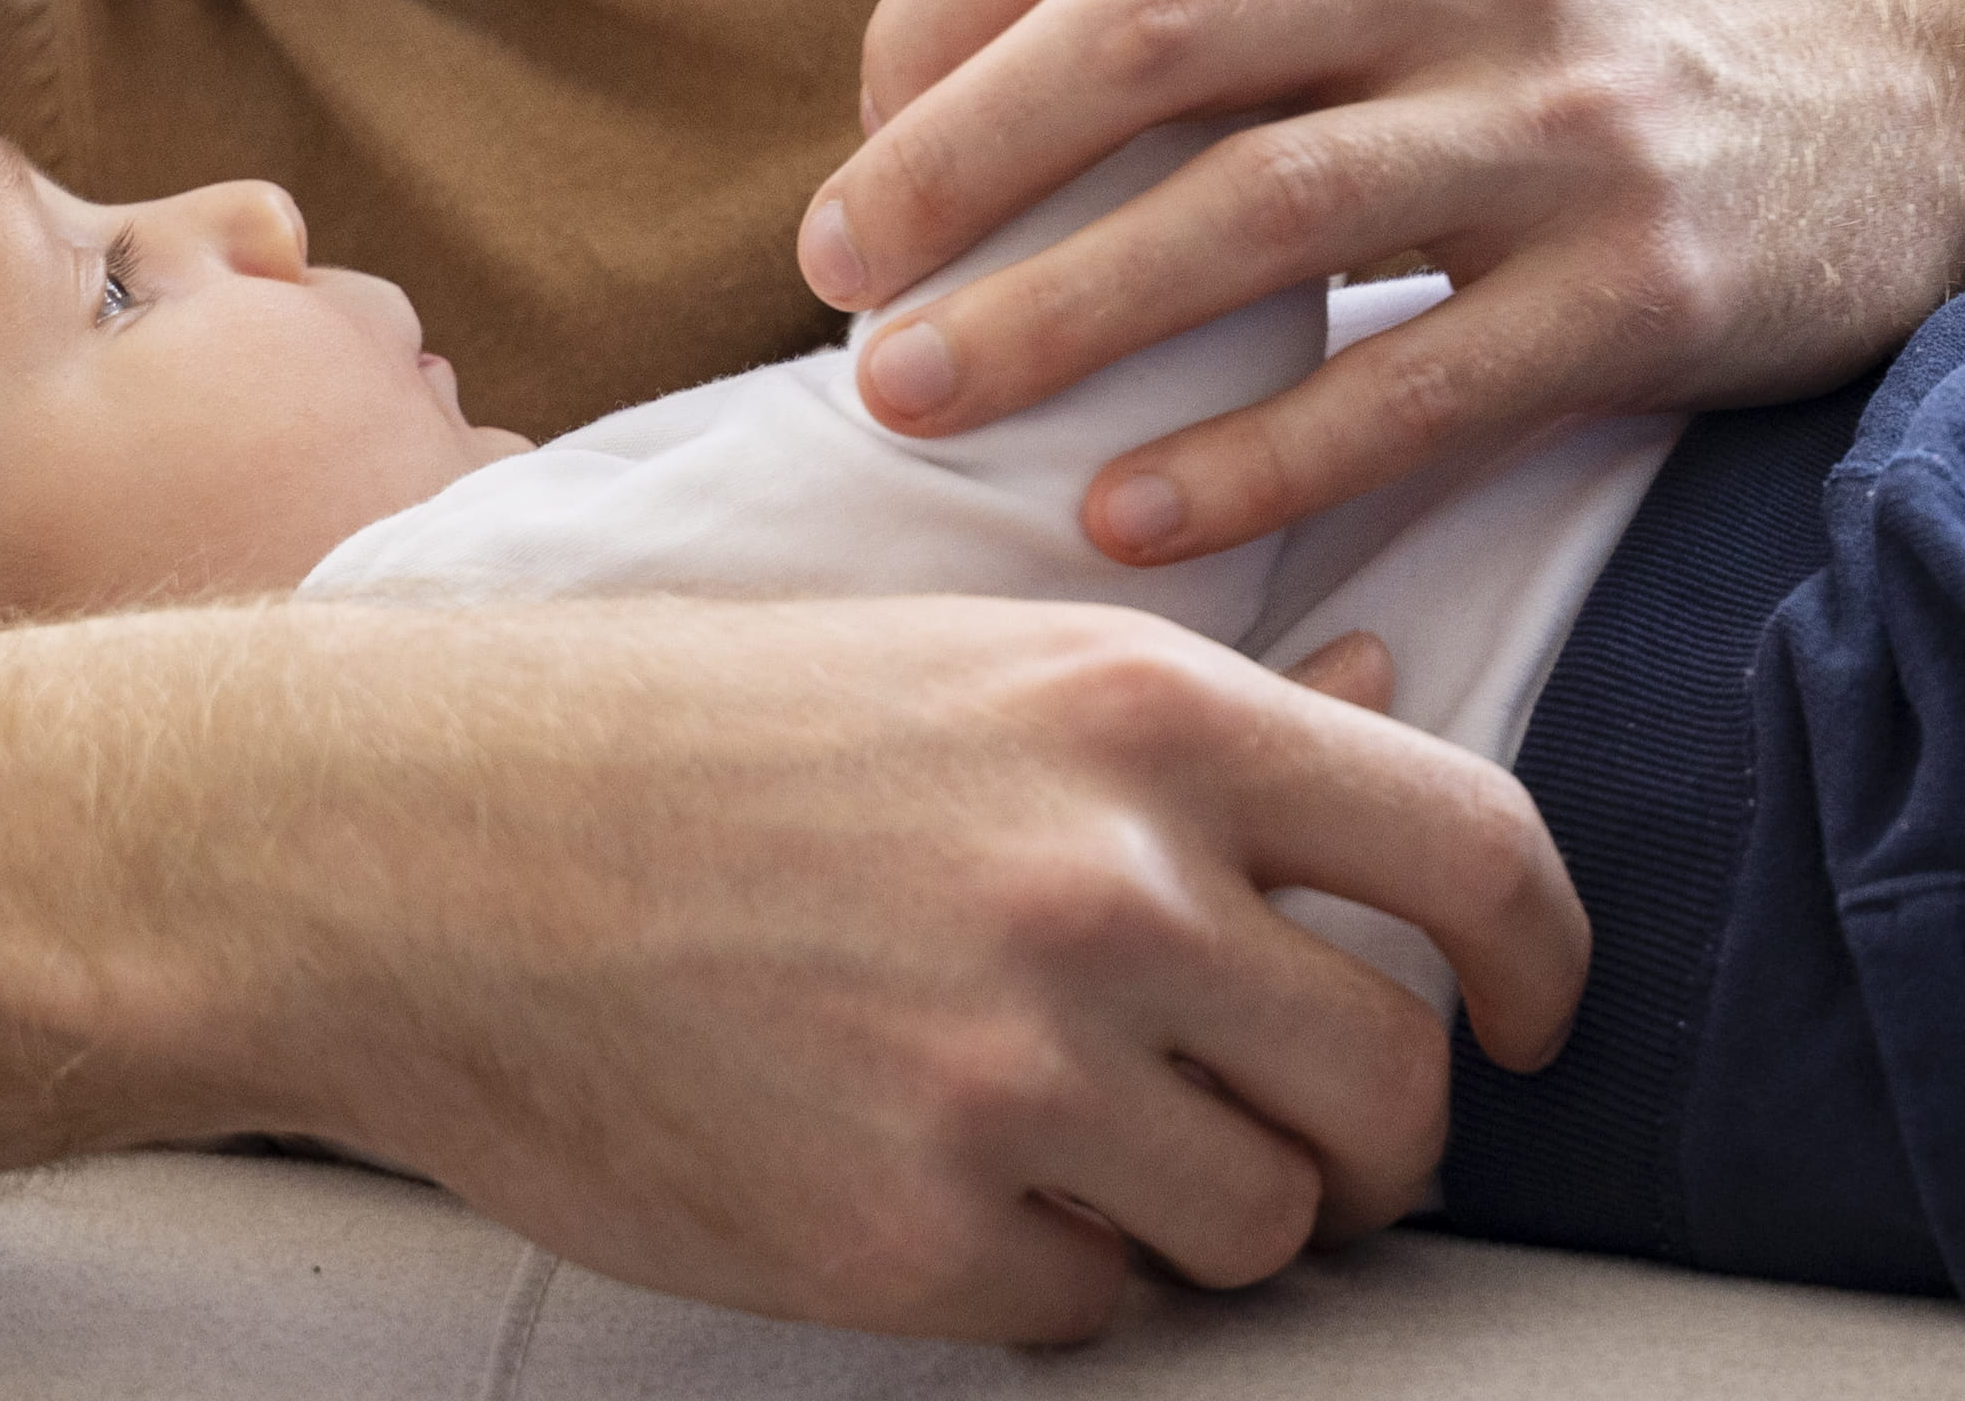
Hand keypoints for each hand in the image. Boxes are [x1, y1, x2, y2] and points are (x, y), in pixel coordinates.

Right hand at [0, 593, 1578, 1340]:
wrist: (419, 850)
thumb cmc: (703, 735)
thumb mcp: (974, 651)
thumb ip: (1203, 709)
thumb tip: (1403, 694)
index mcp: (1146, 713)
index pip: (1479, 856)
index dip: (1545, 964)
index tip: (1536, 1023)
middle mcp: (1110, 888)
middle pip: (1399, 1085)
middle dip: (1373, 1137)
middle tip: (1286, 1129)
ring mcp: (1014, 1074)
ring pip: (1266, 1225)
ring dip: (1213, 1215)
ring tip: (1080, 1143)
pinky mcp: (913, 1241)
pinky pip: (1097, 1313)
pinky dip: (1056, 1279)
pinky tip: (947, 1186)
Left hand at [803, 0, 1964, 563]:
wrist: (1924, 52)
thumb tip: (963, 27)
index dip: (926, 26)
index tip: (857, 146)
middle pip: (1134, 37)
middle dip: (943, 168)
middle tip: (827, 281)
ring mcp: (1556, 124)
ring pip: (1249, 214)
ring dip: (1049, 320)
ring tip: (909, 403)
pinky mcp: (1642, 288)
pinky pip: (1409, 389)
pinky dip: (1248, 461)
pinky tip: (1126, 521)